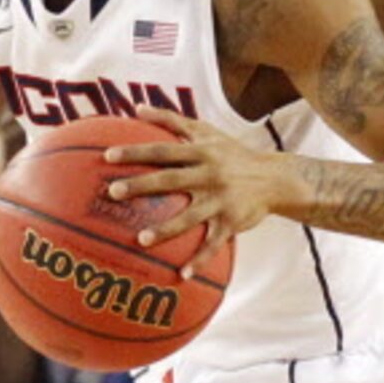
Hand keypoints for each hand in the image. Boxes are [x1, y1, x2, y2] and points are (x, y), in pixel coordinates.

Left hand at [105, 105, 294, 268]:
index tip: (108, 156)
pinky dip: (200, 259)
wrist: (275, 179)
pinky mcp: (232, 222)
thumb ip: (172, 120)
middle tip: (112, 192)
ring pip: (191, 216)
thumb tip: (136, 108)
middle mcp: (210, 175)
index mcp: (202, 153)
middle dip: (142, 186)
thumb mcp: (207, 131)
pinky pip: (214, 243)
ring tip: (141, 239)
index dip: (136, 152)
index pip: (164, 151)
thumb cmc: (233, 153)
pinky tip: (183, 274)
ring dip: (166, 229)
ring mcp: (221, 200)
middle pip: (171, 180)